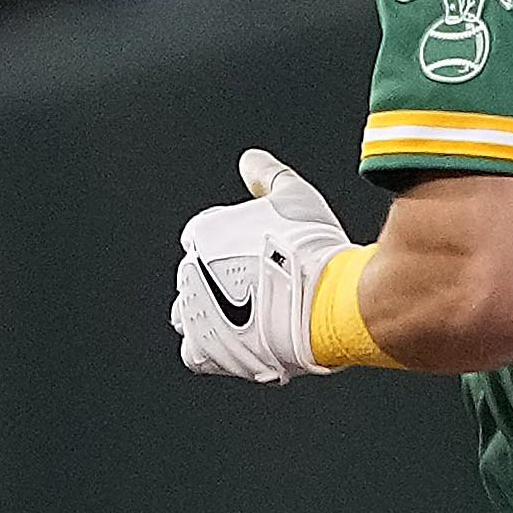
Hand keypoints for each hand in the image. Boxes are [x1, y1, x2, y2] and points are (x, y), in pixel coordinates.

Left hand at [166, 144, 353, 382]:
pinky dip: (211, 350)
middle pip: (195, 275)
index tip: (253, 255)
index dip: (230, 246)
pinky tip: (236, 345)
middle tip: (259, 288)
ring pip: (188, 313)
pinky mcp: (204, 349)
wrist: (324, 305)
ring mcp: (193, 311)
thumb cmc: (314, 251)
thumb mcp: (293, 197)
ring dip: (209, 315)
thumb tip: (249, 160)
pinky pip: (194, 353)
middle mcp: (189, 270)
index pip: (201, 235)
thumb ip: (267, 176)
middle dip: (221, 280)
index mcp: (204, 231)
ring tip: (245, 319)